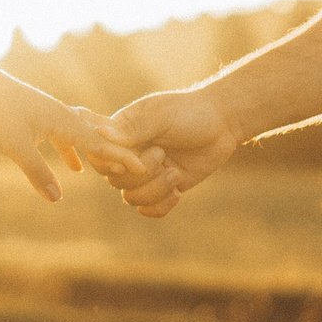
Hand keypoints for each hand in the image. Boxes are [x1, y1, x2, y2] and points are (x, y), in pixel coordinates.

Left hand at [0, 67, 152, 201]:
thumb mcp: (16, 147)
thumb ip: (37, 172)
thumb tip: (56, 199)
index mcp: (63, 121)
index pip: (99, 143)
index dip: (120, 157)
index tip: (142, 167)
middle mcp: (62, 116)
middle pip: (96, 139)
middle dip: (115, 156)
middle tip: (137, 171)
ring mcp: (51, 115)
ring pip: (81, 138)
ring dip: (95, 156)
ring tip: (109, 174)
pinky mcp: (39, 117)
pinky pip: (64, 137)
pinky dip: (73, 152)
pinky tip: (73, 167)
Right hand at [100, 87, 241, 215]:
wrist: (222, 123)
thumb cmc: (189, 111)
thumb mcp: (161, 116)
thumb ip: (134, 129)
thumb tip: (102, 135)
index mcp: (122, 135)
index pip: (99, 156)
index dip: (112, 164)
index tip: (135, 159)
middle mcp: (130, 155)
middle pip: (115, 181)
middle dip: (141, 175)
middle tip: (163, 154)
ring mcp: (147, 173)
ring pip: (132, 198)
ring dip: (155, 190)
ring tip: (176, 174)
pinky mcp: (165, 187)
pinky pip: (150, 209)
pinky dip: (162, 206)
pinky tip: (178, 192)